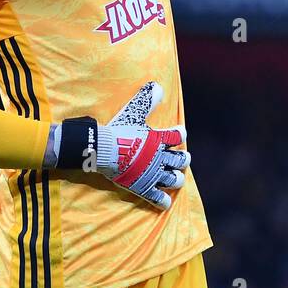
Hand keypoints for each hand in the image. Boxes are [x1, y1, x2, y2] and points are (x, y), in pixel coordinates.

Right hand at [57, 82, 189, 209]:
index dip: (180, 134)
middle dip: (183, 159)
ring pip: (173, 179)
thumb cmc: (118, 130)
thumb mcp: (134, 112)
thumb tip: (158, 86)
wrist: (103, 149)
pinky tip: (165, 201)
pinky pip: (156, 197)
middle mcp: (160, 158)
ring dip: (176, 178)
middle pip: (180, 160)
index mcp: (159, 139)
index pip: (177, 136)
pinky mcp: (143, 187)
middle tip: (184, 159)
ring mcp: (152, 174)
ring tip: (177, 178)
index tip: (180, 133)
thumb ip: (147, 100)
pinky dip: (162, 200)